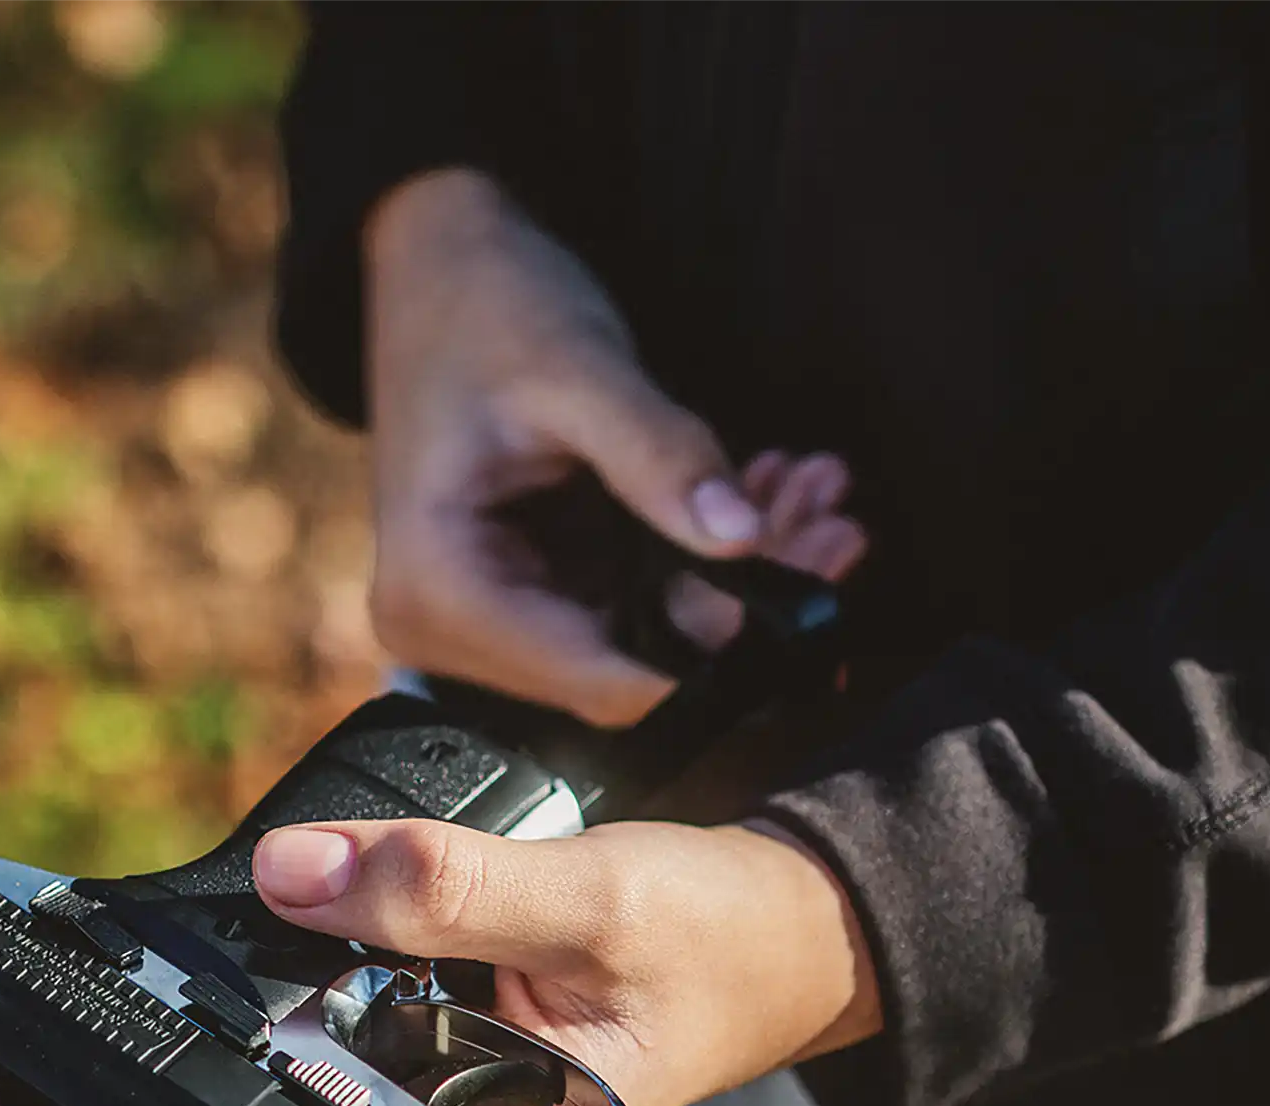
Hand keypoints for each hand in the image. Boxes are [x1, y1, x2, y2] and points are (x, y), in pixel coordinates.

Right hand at [365, 169, 867, 721]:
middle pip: (635, 667)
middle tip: (836, 521)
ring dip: (739, 573)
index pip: (604, 682)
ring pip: (650, 638)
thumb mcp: (575, 368)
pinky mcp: (539, 589)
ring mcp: (499, 617)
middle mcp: (457, 630)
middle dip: (743, 603)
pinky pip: (640, 600)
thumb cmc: (478, 301)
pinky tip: (770, 491)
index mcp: (440, 595)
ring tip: (815, 490)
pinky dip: (704, 552)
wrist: (433, 259)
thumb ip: (659, 455)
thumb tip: (743, 535)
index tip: (806, 571)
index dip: (714, 647)